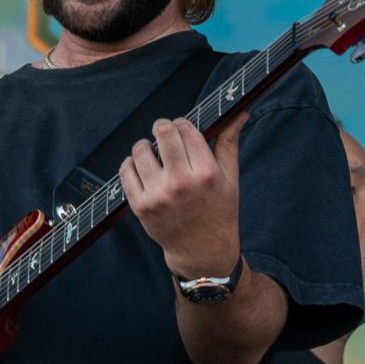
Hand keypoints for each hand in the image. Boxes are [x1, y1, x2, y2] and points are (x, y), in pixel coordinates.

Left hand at [119, 113, 246, 281]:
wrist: (202, 251)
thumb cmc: (219, 211)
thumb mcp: (231, 178)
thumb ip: (229, 142)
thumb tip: (238, 113)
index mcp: (206, 173)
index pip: (186, 129)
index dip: (183, 123)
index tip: (182, 128)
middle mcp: (181, 183)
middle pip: (162, 132)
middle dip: (163, 128)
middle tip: (165, 134)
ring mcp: (158, 195)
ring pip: (140, 149)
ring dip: (145, 146)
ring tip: (153, 153)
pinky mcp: (140, 206)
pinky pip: (126, 171)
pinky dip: (131, 164)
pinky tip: (142, 168)